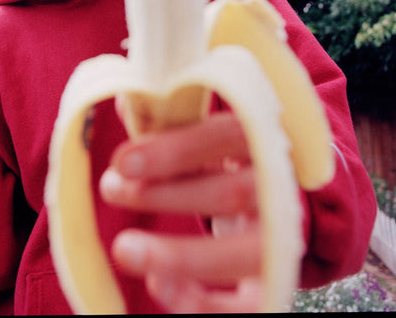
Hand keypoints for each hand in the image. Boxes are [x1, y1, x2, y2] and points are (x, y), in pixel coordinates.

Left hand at [99, 110, 262, 312]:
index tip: (122, 160)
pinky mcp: (277, 280)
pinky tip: (158, 287)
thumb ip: (171, 118)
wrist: (281, 196)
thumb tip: (124, 97)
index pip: (227, 135)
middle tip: (110, 189)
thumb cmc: (230, 155)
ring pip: (245, 253)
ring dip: (180, 255)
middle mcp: (281, 186)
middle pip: (233, 192)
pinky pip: (249, 304)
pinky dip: (203, 303)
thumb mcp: (208, 130)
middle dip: (166, 194)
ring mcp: (284, 236)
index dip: (176, 149)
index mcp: (265, 137)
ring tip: (124, 249)